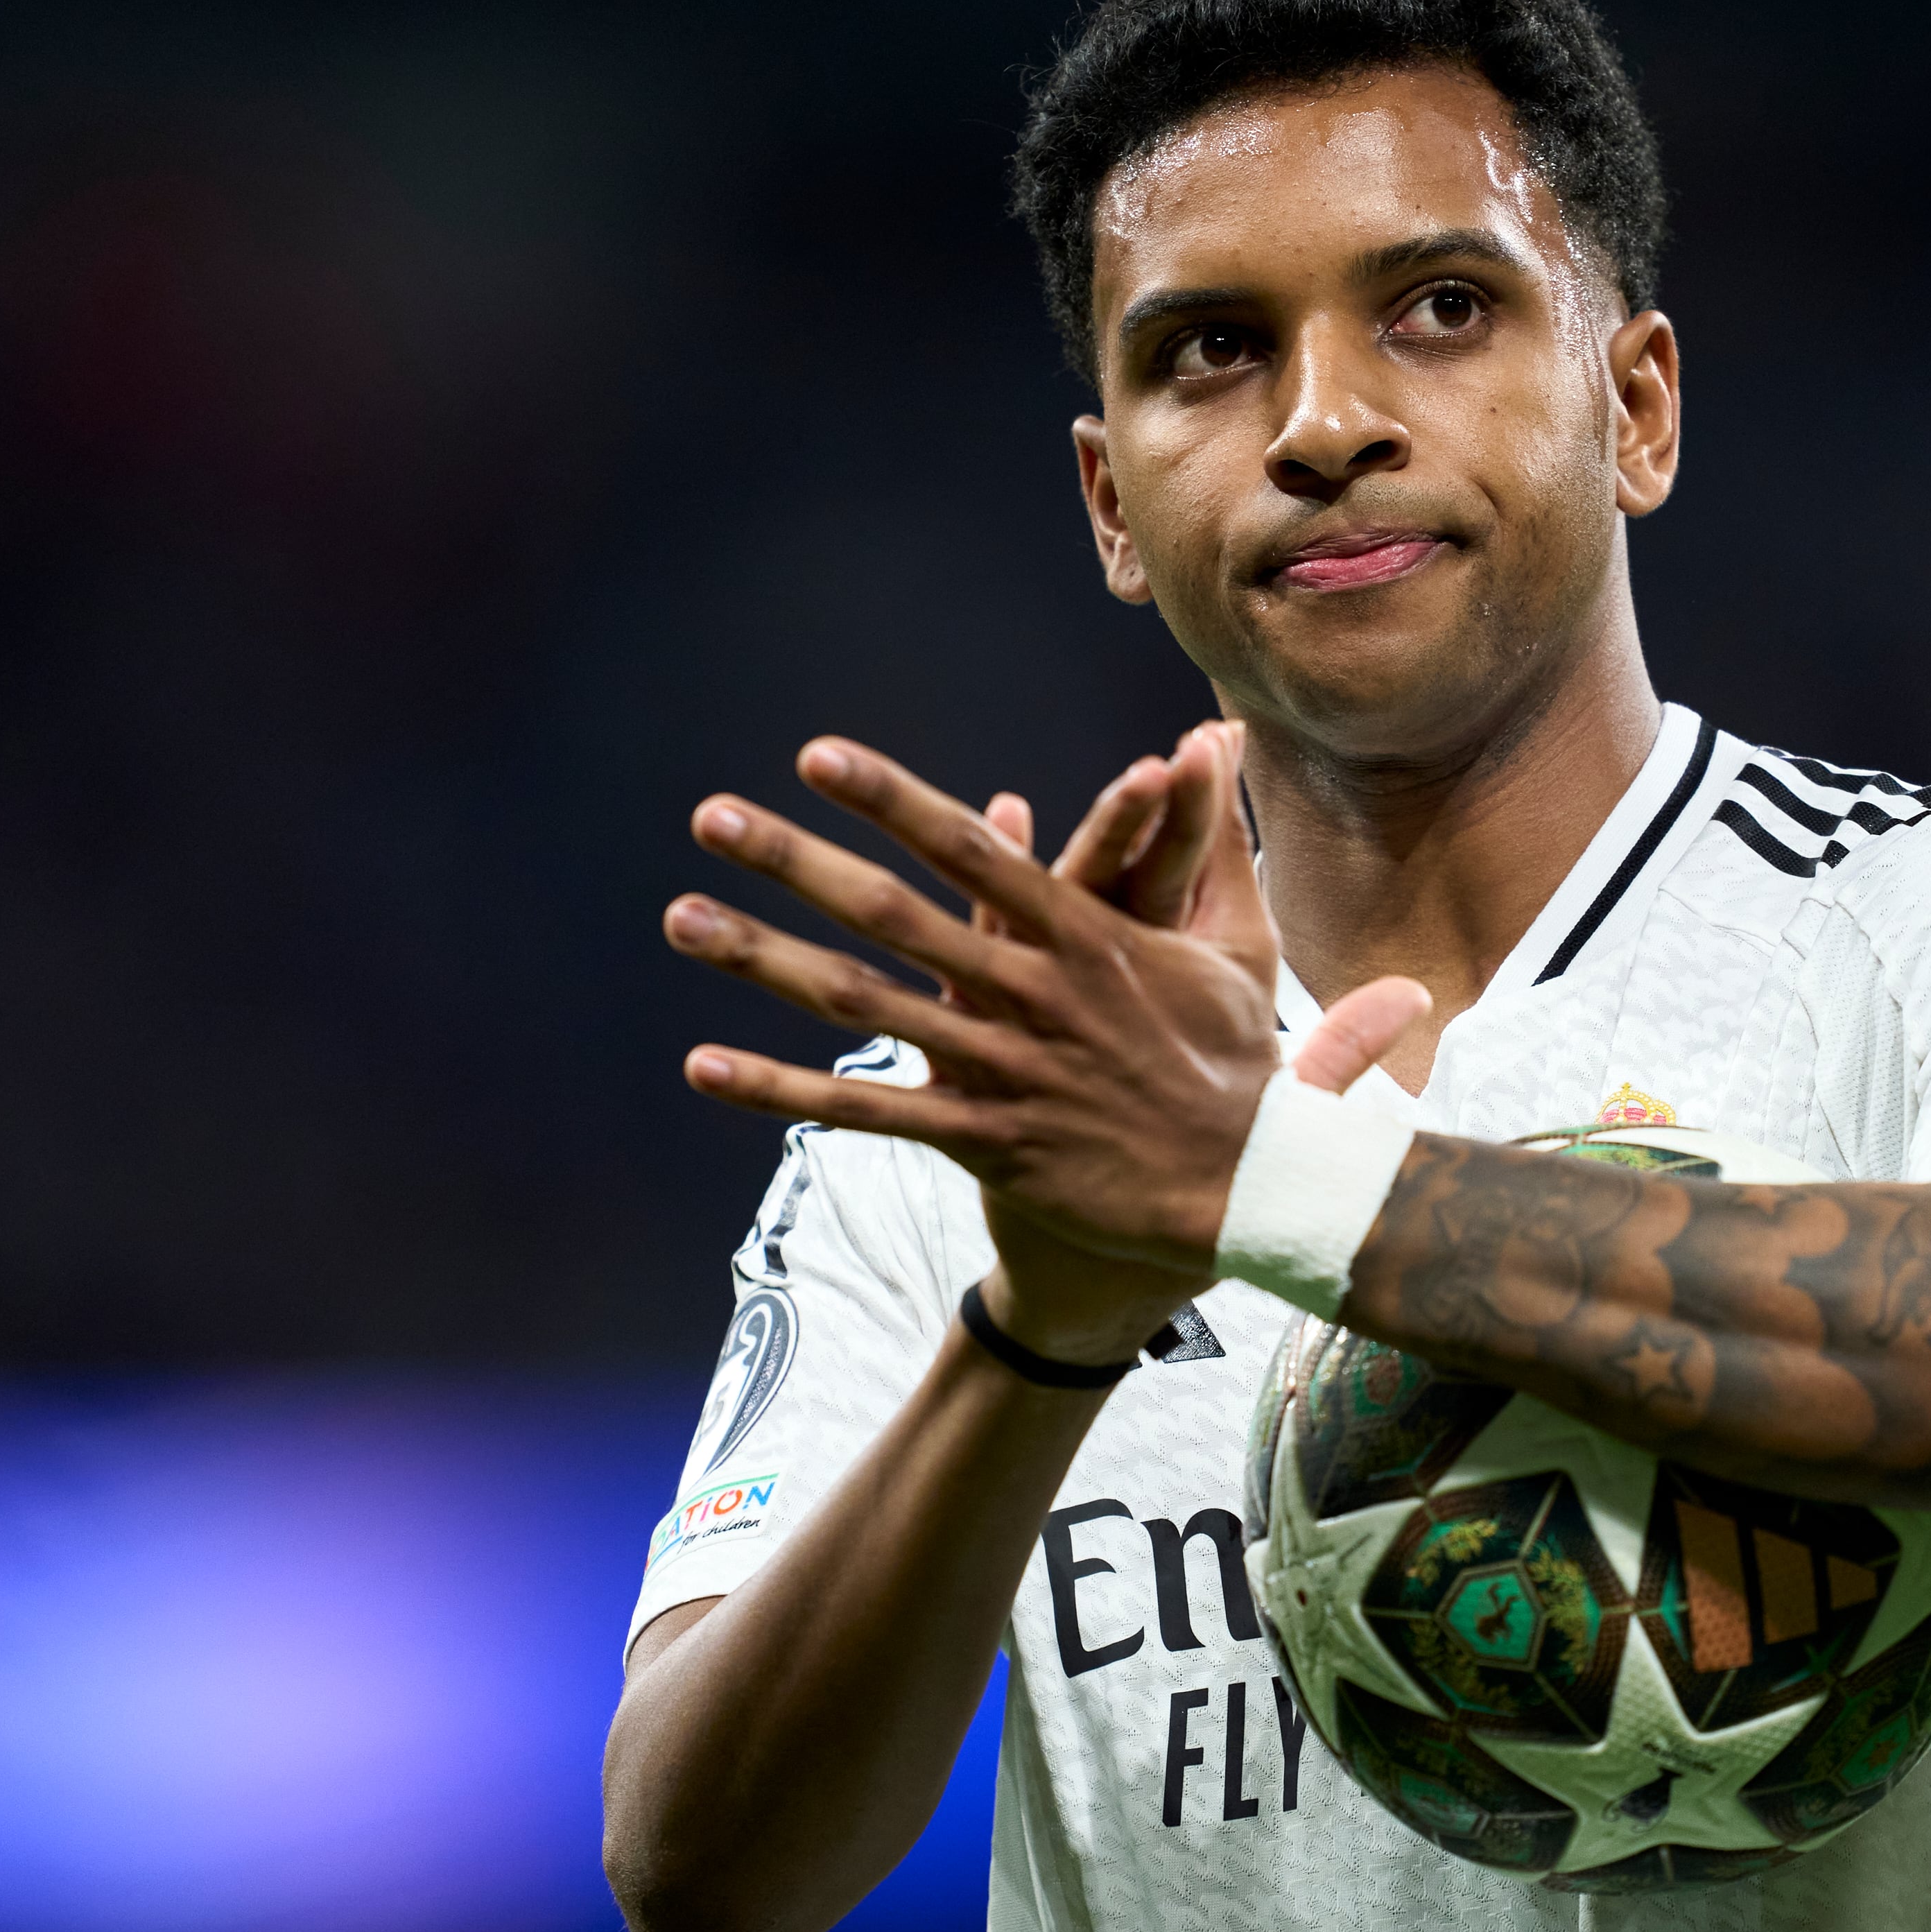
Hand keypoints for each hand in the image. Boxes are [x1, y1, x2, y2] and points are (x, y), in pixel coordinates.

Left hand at [664, 723, 1426, 1274]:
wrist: (1249, 1190)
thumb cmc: (1238, 1061)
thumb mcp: (1233, 944)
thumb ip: (1212, 841)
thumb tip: (1215, 741)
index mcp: (1079, 935)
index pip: (967, 850)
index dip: (890, 798)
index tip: (816, 756)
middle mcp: (1026, 992)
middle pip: (888, 914)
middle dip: (795, 860)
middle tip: (711, 817)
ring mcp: (999, 1067)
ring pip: (859, 1004)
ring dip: (762, 959)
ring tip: (681, 918)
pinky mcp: (984, 1141)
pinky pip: (864, 1111)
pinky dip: (780, 1090)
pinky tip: (702, 1065)